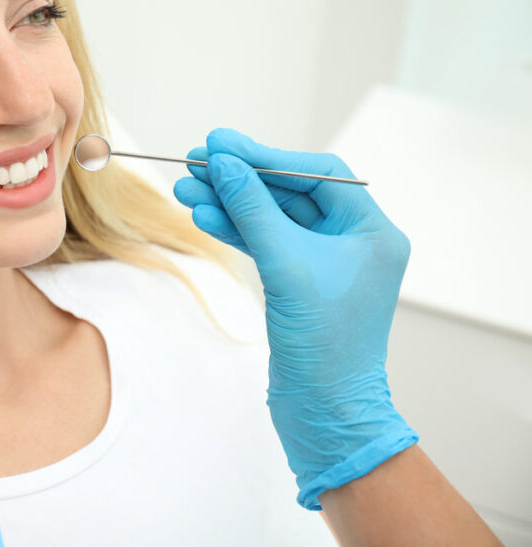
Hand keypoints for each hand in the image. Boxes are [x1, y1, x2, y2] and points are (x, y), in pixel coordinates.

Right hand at [173, 128, 417, 509]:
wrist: (325, 413)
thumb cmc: (325, 345)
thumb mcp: (286, 266)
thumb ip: (254, 209)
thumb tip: (224, 163)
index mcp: (372, 231)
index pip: (316, 173)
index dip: (265, 156)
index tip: (220, 144)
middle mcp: (353, 242)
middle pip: (289, 192)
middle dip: (240, 179)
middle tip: (194, 161)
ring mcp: (324, 264)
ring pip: (270, 219)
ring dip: (228, 203)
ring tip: (184, 189)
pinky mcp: (299, 285)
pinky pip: (264, 244)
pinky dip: (234, 230)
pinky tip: (203, 215)